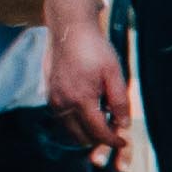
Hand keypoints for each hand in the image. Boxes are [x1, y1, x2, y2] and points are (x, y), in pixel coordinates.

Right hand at [47, 18, 134, 160]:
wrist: (69, 29)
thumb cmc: (94, 48)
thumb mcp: (114, 73)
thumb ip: (120, 102)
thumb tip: (123, 125)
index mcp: (80, 99)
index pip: (97, 132)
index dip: (112, 141)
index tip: (122, 141)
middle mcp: (62, 103)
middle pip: (81, 137)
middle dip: (99, 140)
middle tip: (113, 131)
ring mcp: (53, 99)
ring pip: (69, 131)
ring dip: (86, 133)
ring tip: (102, 120)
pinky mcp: (48, 95)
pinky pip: (61, 119)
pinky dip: (74, 123)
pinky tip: (88, 112)